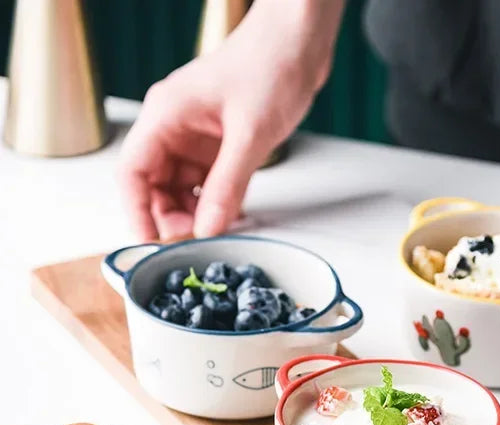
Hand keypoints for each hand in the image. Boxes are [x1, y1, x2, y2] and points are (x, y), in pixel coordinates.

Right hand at [118, 0, 343, 240]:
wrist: (299, 42)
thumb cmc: (270, 67)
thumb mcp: (250, 135)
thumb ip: (227, 185)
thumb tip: (208, 228)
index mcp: (166, 115)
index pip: (133, 170)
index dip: (136, 210)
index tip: (151, 241)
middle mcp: (174, 126)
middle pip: (154, 183)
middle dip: (170, 215)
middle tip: (197, 240)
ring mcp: (196, 135)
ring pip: (181, 186)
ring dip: (194, 211)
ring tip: (218, 230)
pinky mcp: (219, 142)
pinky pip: (207, 180)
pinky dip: (215, 200)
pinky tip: (231, 215)